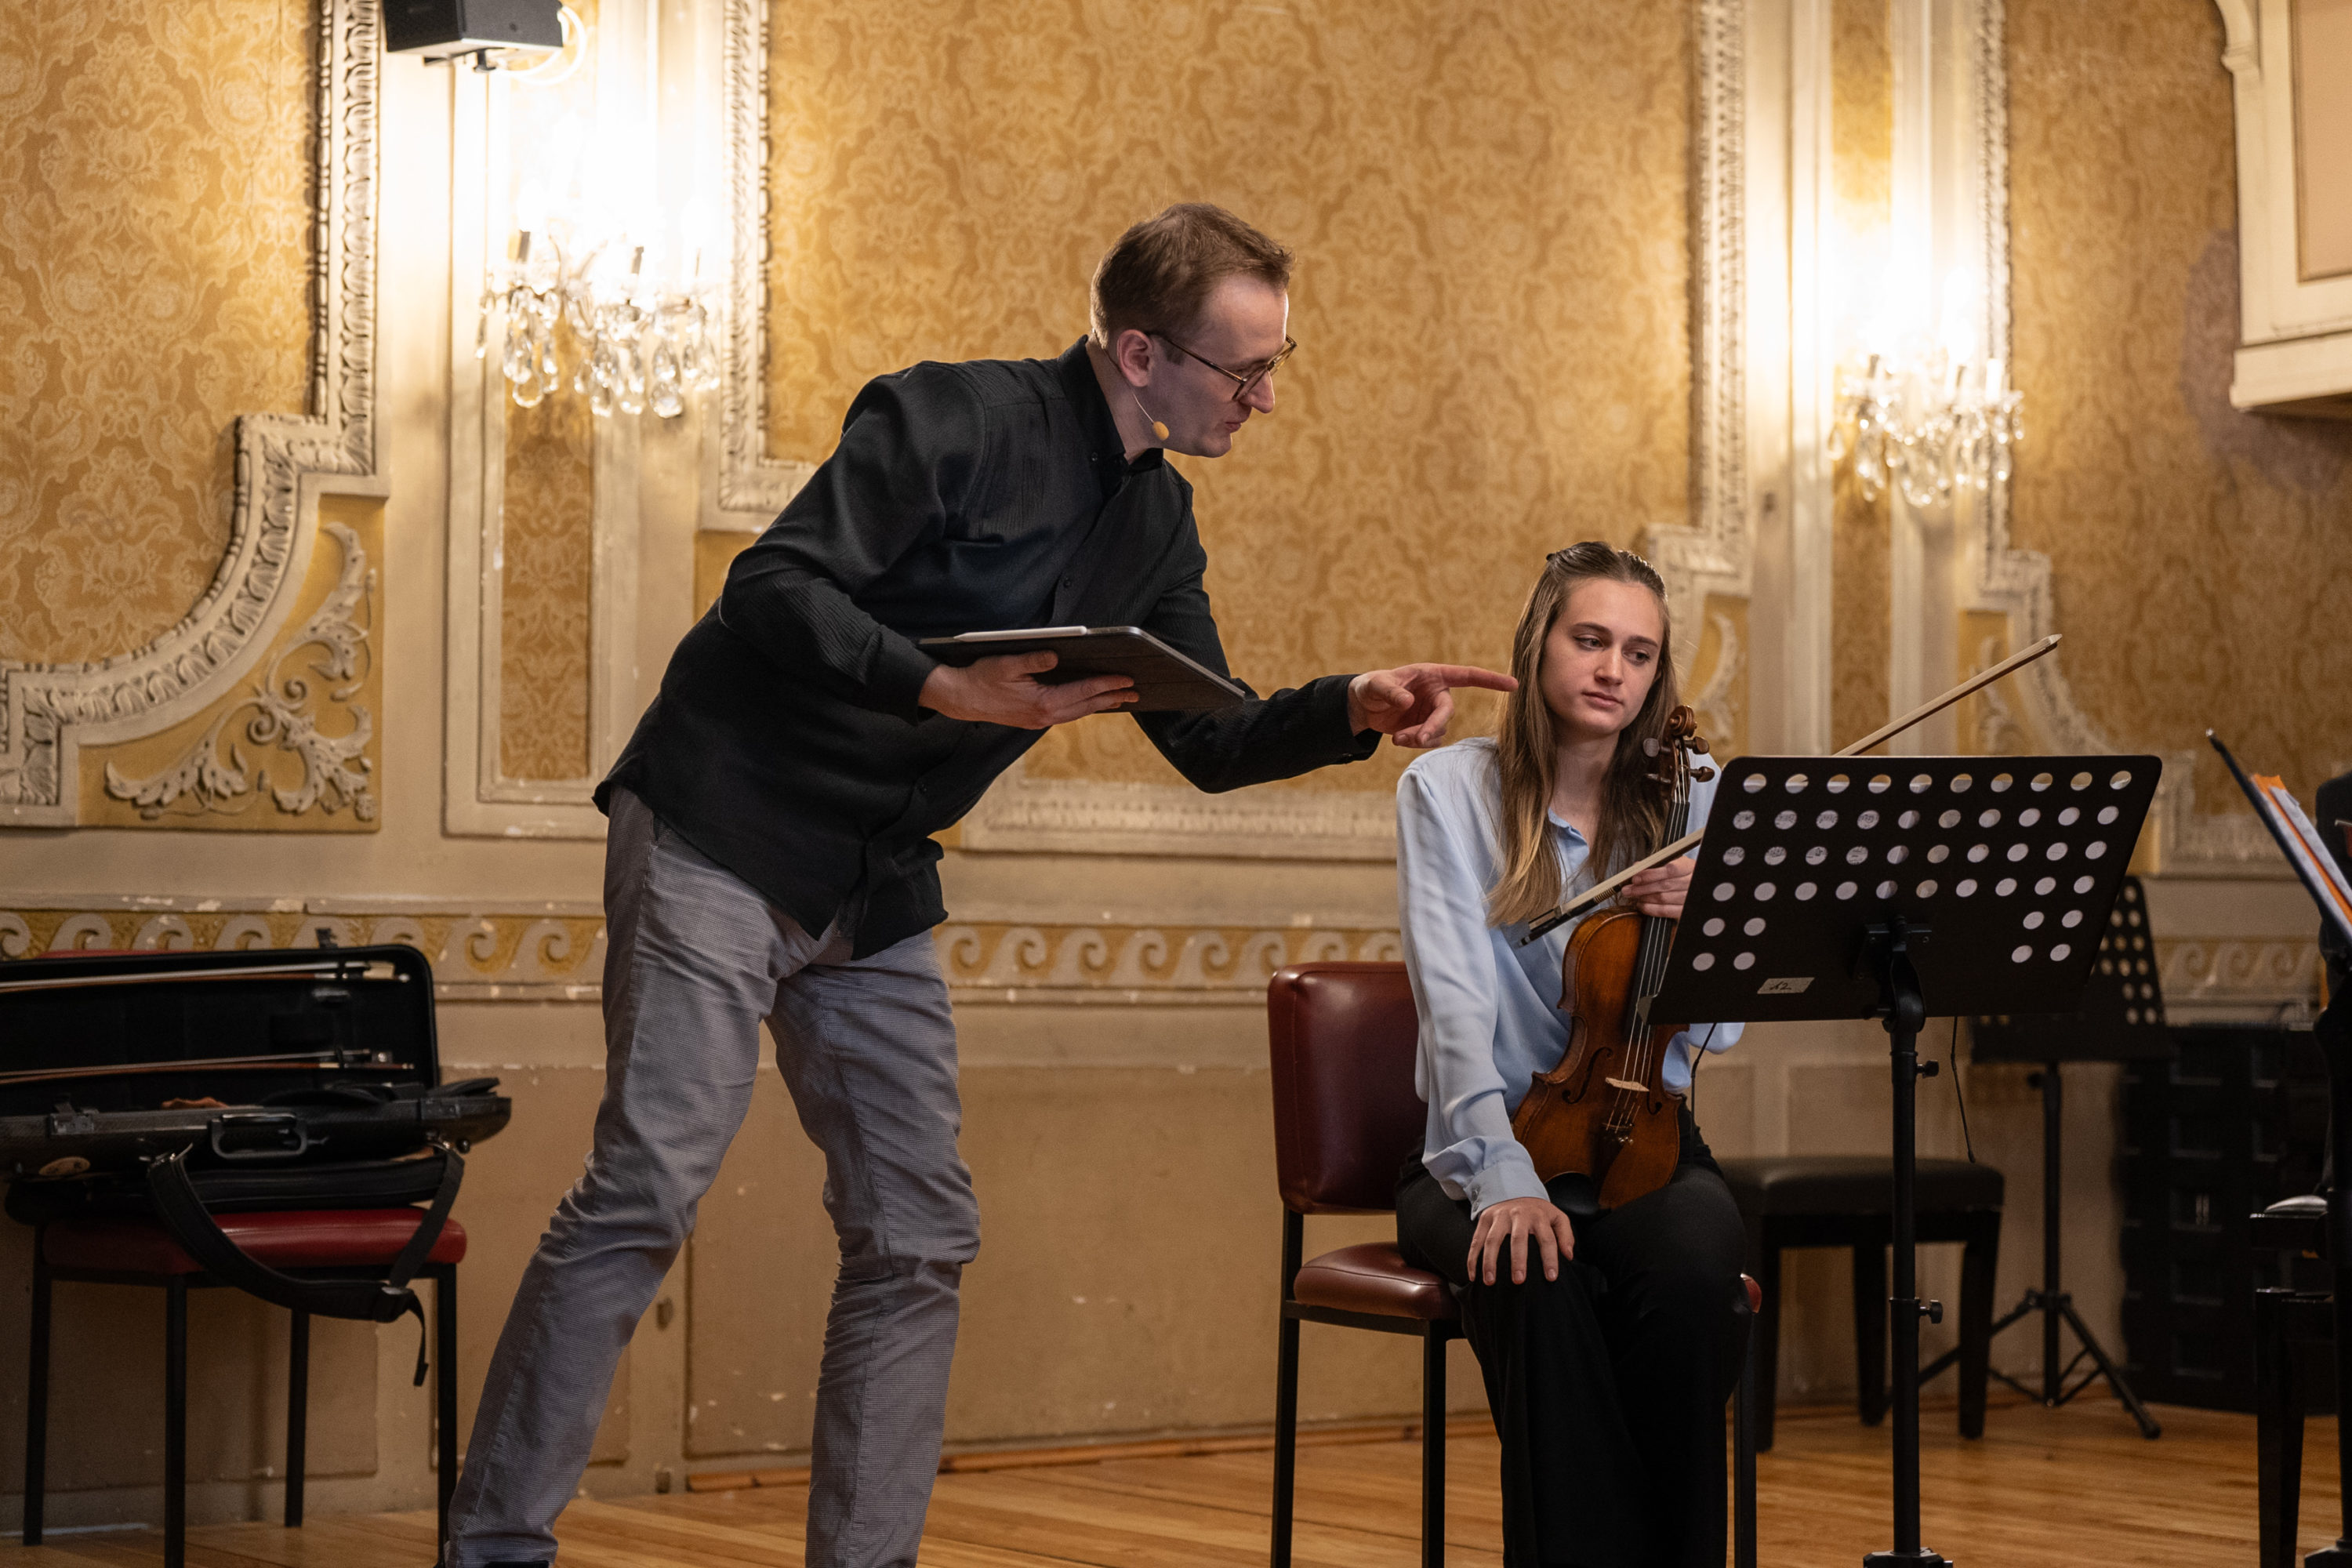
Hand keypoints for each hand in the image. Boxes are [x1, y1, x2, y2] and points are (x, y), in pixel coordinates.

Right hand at [918, 652, 1135, 727]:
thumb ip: (1034, 660)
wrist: (960, 699)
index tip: (1126, 680)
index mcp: (1043, 702)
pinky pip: (1065, 714)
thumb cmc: (981, 678)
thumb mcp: (1007, 663)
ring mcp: (1039, 720)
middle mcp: (1044, 715)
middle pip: (1086, 706)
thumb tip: (1056, 656)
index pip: (1083, 691)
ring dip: (1099, 705)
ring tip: (1119, 699)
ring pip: (1077, 713)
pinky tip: (1087, 703)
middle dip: (1111, 698)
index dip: (1107, 684)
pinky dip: (1082, 708)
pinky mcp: (1033, 720)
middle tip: (1135, 693)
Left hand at [1346, 663, 1517, 747]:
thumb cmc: (1371, 687)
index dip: (1490, 680)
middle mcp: (1437, 694)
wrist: (1363, 706)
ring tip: (1396, 739)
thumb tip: (1409, 703)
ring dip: (1419, 737)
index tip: (1514, 685)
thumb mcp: (1376, 685)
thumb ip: (1391, 692)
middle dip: (1434, 726)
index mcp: (1433, 675)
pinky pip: (1430, 740)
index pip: (1467, 676)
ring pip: (1438, 730)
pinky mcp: (1425, 729)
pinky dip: (1415, 744)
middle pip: (1448, 712)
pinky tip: (1397, 740)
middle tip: (1419, 739)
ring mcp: (1432, 713)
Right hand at [1468, 1195, 1575, 1285]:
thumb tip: (1569, 1256)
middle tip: (1519, 1281)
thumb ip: (1565, 1235)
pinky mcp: (1484, 1219)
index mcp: (1539, 1216)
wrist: (1513, 1188)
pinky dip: (1472, 1259)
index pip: (1547, 1239)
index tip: (1551, 1277)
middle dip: (1518, 1260)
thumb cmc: (1537, 1211)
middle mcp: (1518, 1215)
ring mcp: (1499, 1217)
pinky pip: (1476, 1240)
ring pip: (1492, 1240)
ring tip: (1490, 1282)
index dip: (1550, 1258)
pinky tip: (1473, 1277)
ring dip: (1490, 1261)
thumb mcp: (1556, 1216)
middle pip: (1518, 1239)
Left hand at [1622, 854, 1694, 919]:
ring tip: (1632, 895)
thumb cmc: (1678, 874)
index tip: (1635, 877)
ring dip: (1644, 897)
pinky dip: (1649, 908)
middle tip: (1627, 889)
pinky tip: (1641, 904)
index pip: (1671, 869)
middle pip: (1664, 885)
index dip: (1651, 874)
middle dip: (1642, 887)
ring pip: (1663, 898)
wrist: (1691, 888)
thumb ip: (1654, 864)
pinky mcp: (1684, 911)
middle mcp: (1692, 882)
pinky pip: (1665, 911)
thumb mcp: (1670, 864)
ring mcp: (1689, 898)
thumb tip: (1636, 867)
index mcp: (1689, 867)